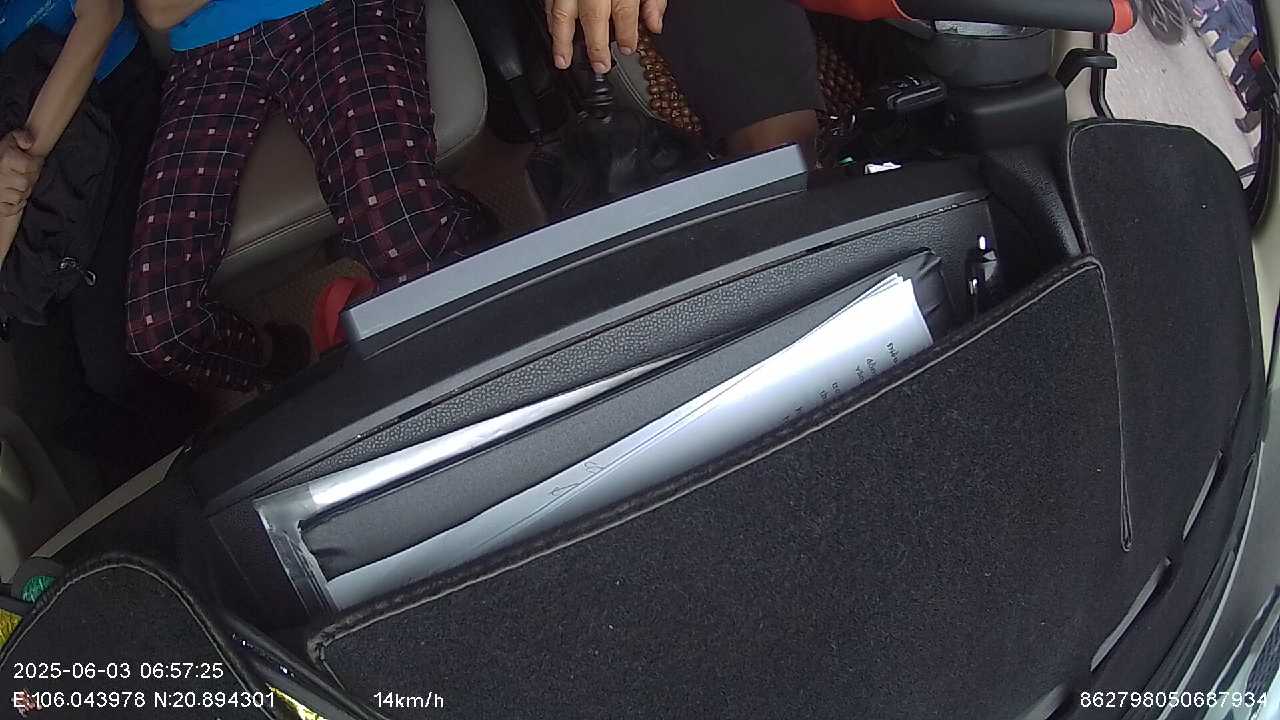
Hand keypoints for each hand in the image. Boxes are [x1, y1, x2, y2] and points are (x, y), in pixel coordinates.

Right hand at [0, 129, 40, 216]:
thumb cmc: (1, 154)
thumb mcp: (11, 140)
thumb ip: (22, 137)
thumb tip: (28, 143)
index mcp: (5, 160)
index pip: (30, 166)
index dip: (35, 164)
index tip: (34, 163)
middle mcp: (0, 176)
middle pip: (26, 183)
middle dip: (29, 179)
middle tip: (26, 175)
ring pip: (20, 196)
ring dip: (22, 192)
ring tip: (17, 184)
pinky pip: (10, 208)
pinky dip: (15, 205)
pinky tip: (14, 196)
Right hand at [546, 0, 667, 73]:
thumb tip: (655, 22)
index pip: (624, 14)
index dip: (627, 35)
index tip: (627, 48)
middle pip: (593, 18)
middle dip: (595, 47)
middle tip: (599, 66)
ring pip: (562, 13)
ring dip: (562, 40)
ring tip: (562, 61)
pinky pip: (549, 1)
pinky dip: (550, 18)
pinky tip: (553, 31)